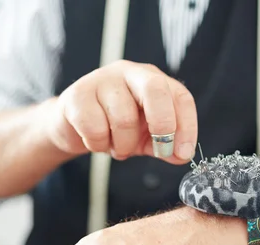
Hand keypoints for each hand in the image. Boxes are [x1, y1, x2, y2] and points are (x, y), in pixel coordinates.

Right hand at [50, 60, 197, 162]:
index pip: (179, 96)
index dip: (187, 126)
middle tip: (158, 150)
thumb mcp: (145, 137)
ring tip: (116, 146)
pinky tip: (96, 141)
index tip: (183, 153)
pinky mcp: (77, 95)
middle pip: (155, 90)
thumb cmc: (113, 126)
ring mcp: (101, 80)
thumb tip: (181, 155)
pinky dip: (98, 145)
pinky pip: (95, 129)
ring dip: (122, 145)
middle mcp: (129, 73)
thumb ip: (165, 145)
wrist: (72, 126)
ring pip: (123, 118)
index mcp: (152, 80)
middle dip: (162, 125)